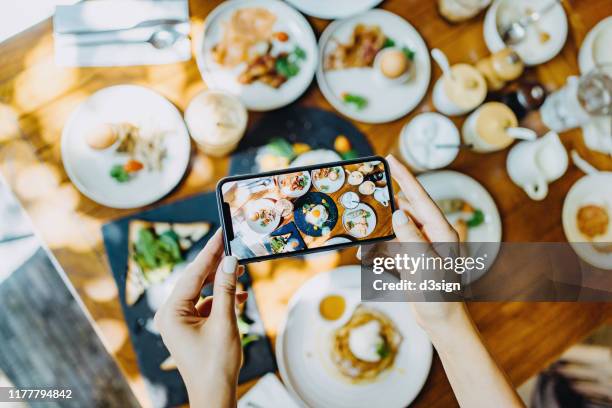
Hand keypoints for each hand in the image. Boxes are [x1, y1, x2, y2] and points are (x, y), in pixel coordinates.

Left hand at [155, 229, 246, 407]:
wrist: (215, 394)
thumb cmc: (216, 364)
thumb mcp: (224, 322)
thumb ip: (227, 289)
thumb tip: (230, 261)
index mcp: (171, 313)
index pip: (192, 274)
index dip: (209, 253)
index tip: (220, 234)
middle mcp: (171, 314)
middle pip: (195, 280)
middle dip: (215, 265)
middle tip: (231, 245)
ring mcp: (180, 321)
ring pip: (202, 291)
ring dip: (221, 283)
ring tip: (239, 272)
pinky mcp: (190, 327)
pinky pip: (205, 305)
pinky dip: (222, 299)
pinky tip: (239, 296)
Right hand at [387, 155, 523, 407]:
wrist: (441, 321)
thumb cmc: (440, 295)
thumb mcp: (425, 265)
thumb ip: (411, 238)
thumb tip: (398, 213)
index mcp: (441, 231)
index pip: (420, 197)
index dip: (405, 177)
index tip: (391, 158)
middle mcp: (432, 234)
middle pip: (406, 207)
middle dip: (388, 197)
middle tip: (370, 184)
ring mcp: (421, 245)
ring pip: (397, 225)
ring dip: (381, 224)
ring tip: (364, 217)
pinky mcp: (412, 257)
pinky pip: (392, 243)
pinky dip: (380, 244)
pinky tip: (367, 249)